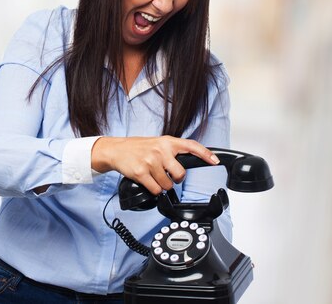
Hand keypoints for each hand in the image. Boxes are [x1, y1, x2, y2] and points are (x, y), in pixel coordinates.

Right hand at [91, 136, 219, 194]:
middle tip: (169, 176)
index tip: (215, 161)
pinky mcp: (141, 173)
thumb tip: (186, 163)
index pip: (191, 146)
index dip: (205, 154)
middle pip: (180, 174)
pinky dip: (153, 190)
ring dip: (162, 185)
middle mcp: (160, 150)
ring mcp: (150, 161)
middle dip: (176, 179)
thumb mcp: (156, 143)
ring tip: (153, 176)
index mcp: (167, 141)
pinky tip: (147, 182)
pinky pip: (155, 190)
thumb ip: (171, 151)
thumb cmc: (137, 148)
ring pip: (167, 185)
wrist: (116, 150)